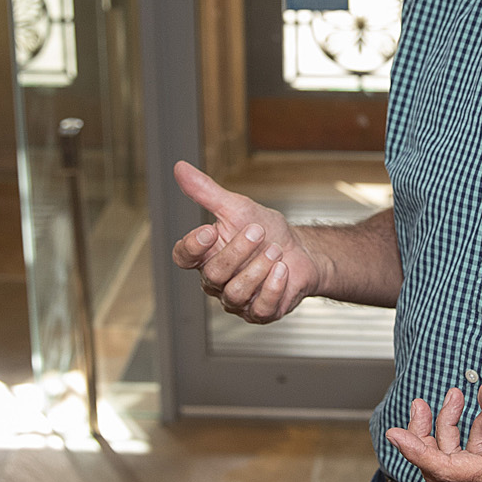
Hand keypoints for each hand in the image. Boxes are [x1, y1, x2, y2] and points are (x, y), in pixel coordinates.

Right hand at [169, 160, 320, 322]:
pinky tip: (282, 271)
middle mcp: (216, 281)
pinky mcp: (260, 313)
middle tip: (258, 232)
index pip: (183, 257)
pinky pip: (260, 308)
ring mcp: (237, 300)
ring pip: (236, 293)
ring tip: (275, 250)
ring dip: (259, 268)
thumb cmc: (266, 230)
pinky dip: (273, 287)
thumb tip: (180, 167)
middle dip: (238, 251)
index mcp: (205, 255)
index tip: (211, 230)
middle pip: (213, 274)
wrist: (301, 251)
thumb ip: (207, 192)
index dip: (192, 247)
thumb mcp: (237, 207)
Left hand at [384, 383, 481, 481]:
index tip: (393, 433)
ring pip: (456, 460)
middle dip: (427, 435)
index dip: (416, 451)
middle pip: (443, 468)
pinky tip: (479, 409)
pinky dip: (468, 431)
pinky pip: (472, 455)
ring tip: (453, 396)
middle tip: (418, 405)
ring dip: (449, 428)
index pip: (445, 470)